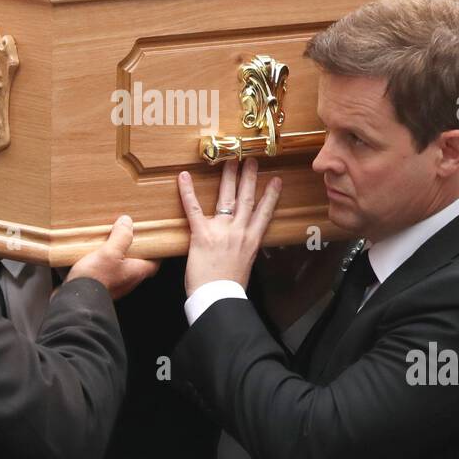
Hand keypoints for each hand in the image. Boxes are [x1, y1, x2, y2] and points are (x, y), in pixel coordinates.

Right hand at [68, 215, 159, 299]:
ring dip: (115, 258)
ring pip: (119, 269)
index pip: (154, 263)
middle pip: (136, 265)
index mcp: (136, 272)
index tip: (154, 242)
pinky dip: (100, 264)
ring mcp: (113, 286)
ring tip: (107, 244)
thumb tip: (127, 222)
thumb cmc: (96, 279)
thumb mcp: (110, 252)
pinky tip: (90, 256)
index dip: (156, 252)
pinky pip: (103, 273)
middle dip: (133, 252)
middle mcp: (127, 281)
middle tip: (128, 238)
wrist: (75, 301)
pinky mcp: (99, 287)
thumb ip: (121, 237)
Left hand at [177, 159, 281, 296]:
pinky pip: (193, 208)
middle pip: (247, 199)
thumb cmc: (230, 288)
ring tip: (231, 161)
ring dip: (229, 177)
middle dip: (249, 178)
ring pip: (227, 198)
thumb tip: (244, 244)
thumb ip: (245, 250)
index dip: (270, 195)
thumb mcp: (245, 266)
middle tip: (251, 160)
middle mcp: (239, 232)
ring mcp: (221, 231)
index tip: (275, 180)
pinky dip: (187, 191)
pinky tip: (183, 176)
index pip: (264, 212)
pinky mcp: (201, 234)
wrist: (218, 298)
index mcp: (252, 241)